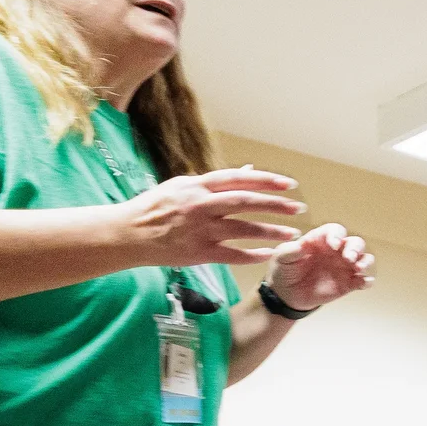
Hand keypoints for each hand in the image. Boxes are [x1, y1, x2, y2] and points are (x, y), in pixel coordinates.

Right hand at [123, 165, 304, 264]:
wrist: (127, 233)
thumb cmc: (156, 207)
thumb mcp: (183, 186)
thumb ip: (216, 181)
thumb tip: (248, 170)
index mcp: (197, 186)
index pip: (238, 178)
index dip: (266, 180)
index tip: (289, 185)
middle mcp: (200, 205)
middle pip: (245, 202)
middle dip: (275, 205)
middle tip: (299, 208)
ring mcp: (200, 230)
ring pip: (243, 229)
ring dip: (271, 231)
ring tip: (293, 234)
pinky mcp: (197, 252)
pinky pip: (232, 255)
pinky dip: (252, 255)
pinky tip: (269, 254)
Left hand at [269, 222, 376, 310]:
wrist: (286, 294)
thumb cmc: (284, 270)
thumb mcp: (281, 258)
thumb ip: (290, 250)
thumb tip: (301, 245)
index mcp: (322, 240)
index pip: (336, 230)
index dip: (337, 235)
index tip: (333, 245)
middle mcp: (337, 251)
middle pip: (356, 242)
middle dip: (356, 248)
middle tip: (349, 258)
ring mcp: (344, 267)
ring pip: (364, 259)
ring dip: (365, 262)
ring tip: (358, 269)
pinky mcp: (348, 284)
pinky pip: (363, 280)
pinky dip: (367, 281)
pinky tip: (363, 283)